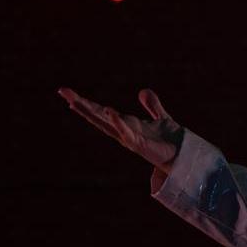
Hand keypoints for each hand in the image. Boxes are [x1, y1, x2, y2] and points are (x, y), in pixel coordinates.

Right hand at [59, 87, 184, 171]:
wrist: (184, 155)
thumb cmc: (170, 141)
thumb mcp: (161, 117)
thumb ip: (152, 105)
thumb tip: (143, 91)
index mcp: (127, 124)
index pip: (102, 112)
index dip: (86, 103)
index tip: (68, 93)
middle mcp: (124, 131)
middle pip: (97, 116)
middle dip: (80, 104)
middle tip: (63, 91)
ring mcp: (129, 138)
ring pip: (106, 124)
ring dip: (90, 112)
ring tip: (74, 101)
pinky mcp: (140, 145)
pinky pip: (126, 133)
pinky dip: (118, 122)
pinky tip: (110, 111)